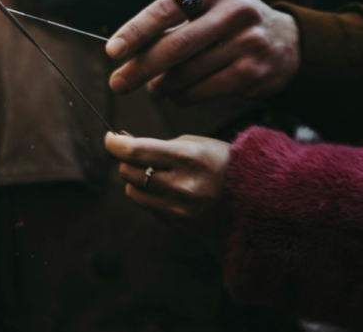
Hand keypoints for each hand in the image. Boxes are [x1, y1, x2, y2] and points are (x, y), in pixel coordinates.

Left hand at [105, 132, 229, 233]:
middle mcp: (182, 186)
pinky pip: (150, 208)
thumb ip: (155, 145)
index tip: (109, 138)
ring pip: (134, 193)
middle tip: (133, 155)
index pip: (134, 152)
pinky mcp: (180, 224)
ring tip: (152, 173)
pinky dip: (152, 197)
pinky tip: (170, 190)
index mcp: (186, 158)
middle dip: (126, 161)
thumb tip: (120, 142)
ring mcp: (181, 209)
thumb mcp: (191, 142)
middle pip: (129, 173)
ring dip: (135, 181)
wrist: (252, 193)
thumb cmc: (218, 160)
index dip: (114, 144)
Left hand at [106, 0, 299, 104]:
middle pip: (174, 46)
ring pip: (187, 73)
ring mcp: (248, 42)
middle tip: (118, 84)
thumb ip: (169, 23)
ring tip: (152, 89)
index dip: (135, 31)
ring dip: (161, 86)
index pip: (165, 9)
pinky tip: (176, 96)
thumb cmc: (228, 23)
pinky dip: (183, 96)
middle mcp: (235, 10)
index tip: (111, 51)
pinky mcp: (254, 72)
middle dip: (140, 68)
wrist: (288, 42)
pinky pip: (203, 90)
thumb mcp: (206, 8)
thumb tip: (122, 50)